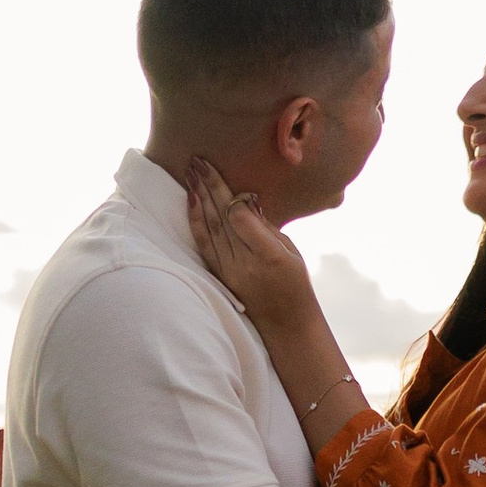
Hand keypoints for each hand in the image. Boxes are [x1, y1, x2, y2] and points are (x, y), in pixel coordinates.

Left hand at [184, 156, 318, 336]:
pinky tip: (191, 201)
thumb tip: (246, 200)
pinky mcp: (220, 277)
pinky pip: (204, 244)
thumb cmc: (295, 284)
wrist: (286, 326)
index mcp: (270, 257)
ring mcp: (229, 272)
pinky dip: (196, 220)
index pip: (241, 219)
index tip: (220, 170)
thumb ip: (268, 228)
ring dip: (198, 197)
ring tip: (190, 172)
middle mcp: (245, 265)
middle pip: (222, 218)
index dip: (230, 195)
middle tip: (197, 160)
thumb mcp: (292, 253)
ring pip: (209, 228)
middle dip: (209, 185)